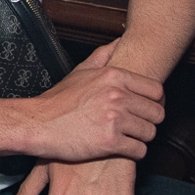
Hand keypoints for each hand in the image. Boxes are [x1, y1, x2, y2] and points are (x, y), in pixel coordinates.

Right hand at [19, 53, 163, 164]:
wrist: (38, 124)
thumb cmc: (58, 101)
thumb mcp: (80, 71)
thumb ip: (103, 55)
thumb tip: (120, 41)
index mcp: (114, 77)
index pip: (156, 91)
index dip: (155, 102)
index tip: (146, 109)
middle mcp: (117, 96)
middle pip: (157, 113)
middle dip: (149, 121)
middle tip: (138, 126)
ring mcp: (114, 119)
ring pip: (150, 133)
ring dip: (142, 138)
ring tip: (129, 138)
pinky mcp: (110, 142)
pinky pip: (139, 150)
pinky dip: (134, 153)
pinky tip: (123, 149)